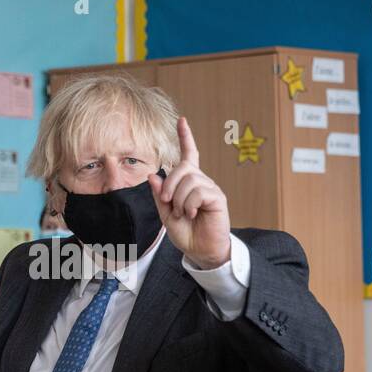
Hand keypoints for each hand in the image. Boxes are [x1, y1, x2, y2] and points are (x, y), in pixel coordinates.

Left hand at [149, 117, 231, 268]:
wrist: (200, 251)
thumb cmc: (186, 233)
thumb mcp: (166, 214)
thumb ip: (160, 196)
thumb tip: (153, 175)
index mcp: (188, 182)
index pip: (188, 155)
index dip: (185, 138)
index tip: (182, 121)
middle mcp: (201, 181)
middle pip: (182, 168)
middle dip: (169, 185)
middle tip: (168, 203)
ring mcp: (210, 188)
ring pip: (189, 180)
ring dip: (179, 199)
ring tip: (184, 214)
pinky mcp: (217, 198)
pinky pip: (198, 192)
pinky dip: (189, 205)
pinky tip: (192, 214)